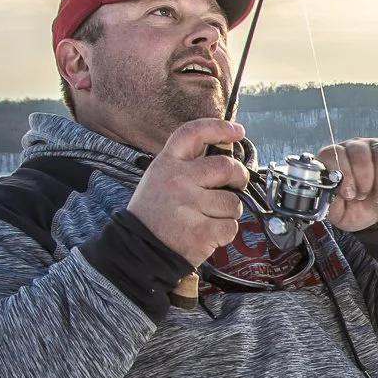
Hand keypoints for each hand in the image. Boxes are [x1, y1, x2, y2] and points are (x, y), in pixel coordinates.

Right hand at [128, 118, 249, 266]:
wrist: (137, 250)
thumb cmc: (155, 214)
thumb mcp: (159, 179)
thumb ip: (187, 167)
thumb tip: (226, 159)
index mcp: (167, 164)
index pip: (193, 133)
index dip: (219, 128)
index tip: (237, 131)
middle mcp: (177, 180)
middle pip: (226, 166)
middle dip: (239, 176)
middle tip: (237, 184)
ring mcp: (188, 205)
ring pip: (233, 202)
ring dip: (228, 212)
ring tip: (208, 217)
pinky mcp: (199, 231)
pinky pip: (231, 226)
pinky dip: (225, 233)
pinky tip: (207, 233)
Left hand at [319, 138, 377, 232]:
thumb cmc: (355, 208)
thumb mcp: (338, 212)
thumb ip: (328, 203)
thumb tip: (325, 193)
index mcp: (335, 159)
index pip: (334, 154)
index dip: (343, 174)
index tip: (349, 194)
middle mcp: (355, 147)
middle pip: (359, 152)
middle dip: (364, 179)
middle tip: (364, 197)